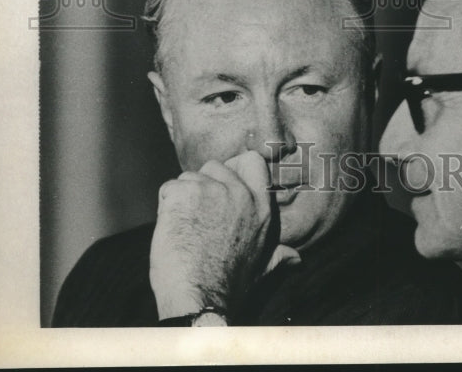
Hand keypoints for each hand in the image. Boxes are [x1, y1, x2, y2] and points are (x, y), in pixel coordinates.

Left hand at [149, 151, 274, 319]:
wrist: (198, 300)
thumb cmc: (228, 286)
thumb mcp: (261, 267)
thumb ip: (277, 255)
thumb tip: (296, 260)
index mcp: (261, 207)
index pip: (251, 160)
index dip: (233, 169)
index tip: (222, 185)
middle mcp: (240, 193)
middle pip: (214, 167)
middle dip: (202, 186)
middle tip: (198, 218)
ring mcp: (211, 191)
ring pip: (189, 177)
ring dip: (182, 198)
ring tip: (185, 228)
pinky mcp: (184, 194)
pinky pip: (169, 187)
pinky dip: (165, 205)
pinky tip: (172, 228)